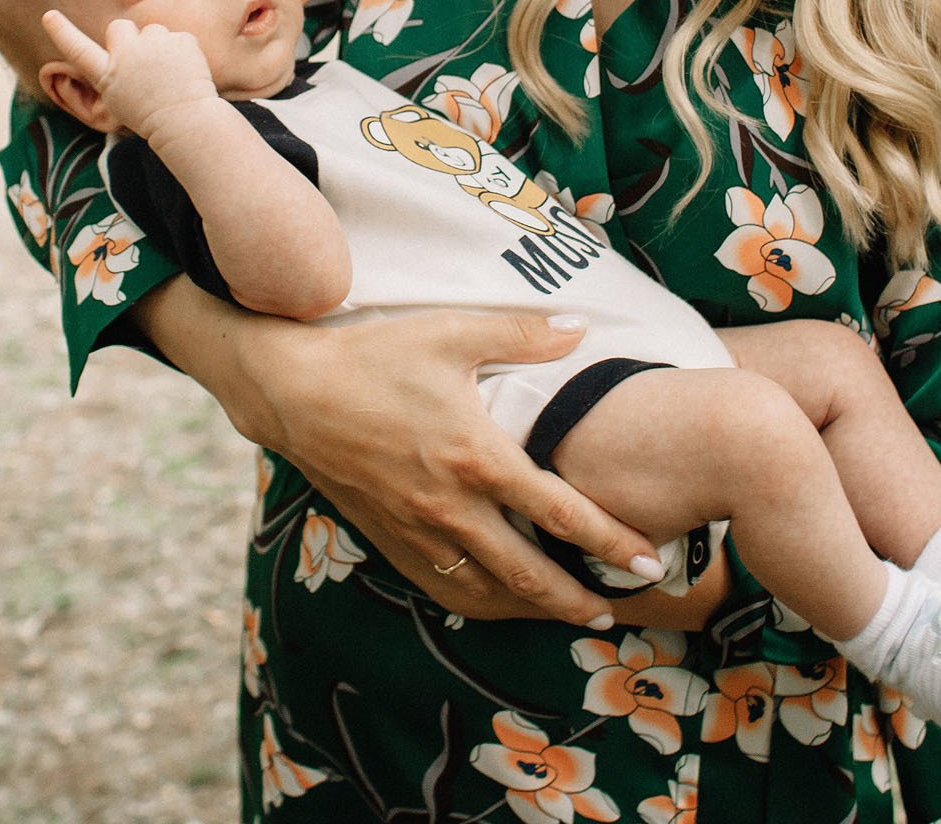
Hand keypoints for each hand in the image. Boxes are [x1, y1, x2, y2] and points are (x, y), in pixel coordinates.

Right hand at [42, 11, 216, 135]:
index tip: (49, 16)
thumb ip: (116, 71)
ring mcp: (154, 44)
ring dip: (157, 45)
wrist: (186, 120)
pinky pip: (177, 38)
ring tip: (167, 73)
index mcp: (107, 75)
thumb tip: (122, 48)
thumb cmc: (151, 116)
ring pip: (152, 31)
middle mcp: (126, 54)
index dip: (62, 32)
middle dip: (128, 37)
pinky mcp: (179, 39)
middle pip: (119, 27)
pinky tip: (185, 71)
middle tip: (142, 62)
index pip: (78, 50)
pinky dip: (181, 51)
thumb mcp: (120, 99)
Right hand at [137, 282, 662, 626]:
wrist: (290, 389)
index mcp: (476, 457)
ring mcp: (416, 529)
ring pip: (485, 592)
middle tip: (619, 608)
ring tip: (569, 612)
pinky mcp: (388, 538)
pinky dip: (479, 602)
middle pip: (529, 575)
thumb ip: (524, 335)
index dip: (611, 542)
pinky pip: (442, 586)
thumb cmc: (373, 354)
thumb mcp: (453, 331)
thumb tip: (583, 328)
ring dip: (531, 610)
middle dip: (579, 598)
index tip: (650, 559)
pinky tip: (498, 600)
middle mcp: (449, 506)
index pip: (560, 513)